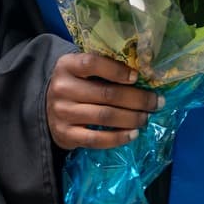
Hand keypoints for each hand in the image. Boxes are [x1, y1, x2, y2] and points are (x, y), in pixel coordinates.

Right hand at [46, 52, 160, 149]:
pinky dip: (119, 138)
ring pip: (105, 116)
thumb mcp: (81, 70)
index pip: (91, 63)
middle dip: (138, 99)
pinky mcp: (65, 134)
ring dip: (132, 118)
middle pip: (106, 93)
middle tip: (156, 102)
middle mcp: (62, 88)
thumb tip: (144, 76)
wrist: (47, 108)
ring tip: (146, 117)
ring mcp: (62, 112)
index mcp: (66, 66)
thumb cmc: (75, 85)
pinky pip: (96, 139)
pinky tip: (133, 134)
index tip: (137, 77)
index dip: (117, 70)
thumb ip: (104, 69)